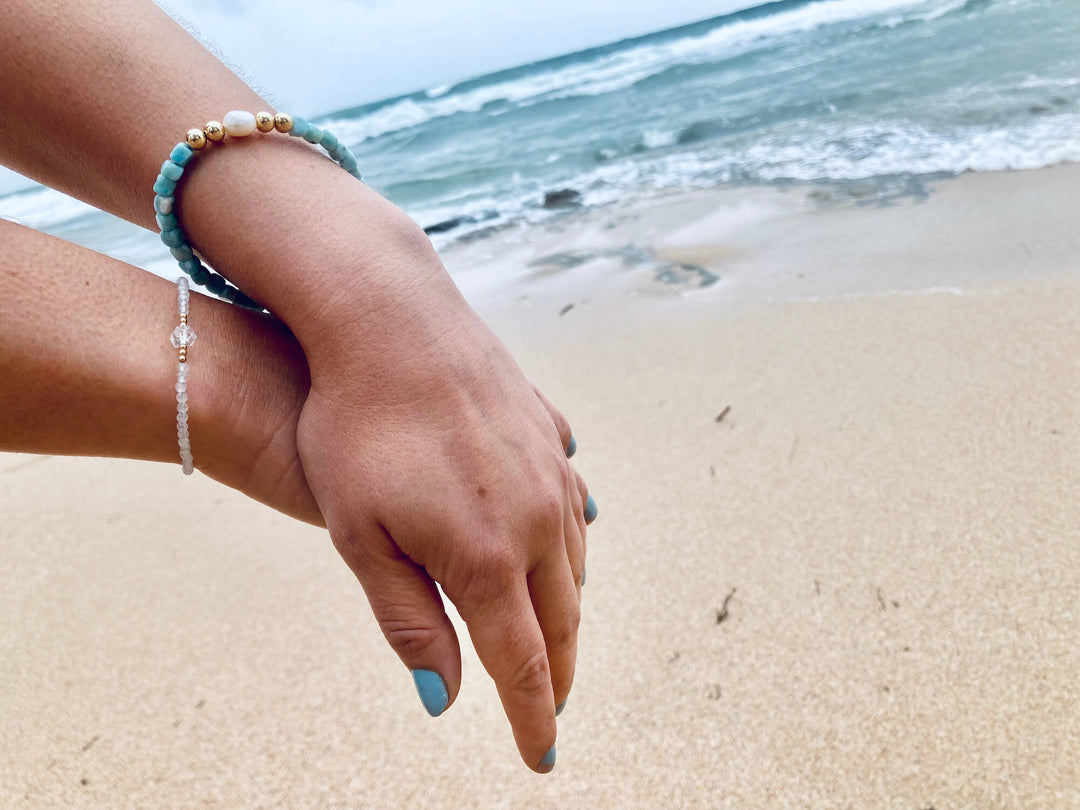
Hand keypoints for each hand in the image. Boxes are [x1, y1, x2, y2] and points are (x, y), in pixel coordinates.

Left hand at [294, 245, 589, 771]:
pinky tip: (565, 544)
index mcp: (486, 556)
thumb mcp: (362, 535)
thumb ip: (409, 620)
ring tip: (554, 638)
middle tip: (552, 708)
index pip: (522, 664)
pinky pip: (574, 505)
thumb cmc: (356, 428)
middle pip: (561, 620)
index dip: (533, 719)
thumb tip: (446, 695)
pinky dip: (571, 544)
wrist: (388, 319)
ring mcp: (549, 471)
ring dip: (567, 611)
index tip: (541, 758)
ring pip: (575, 563)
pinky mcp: (548, 433)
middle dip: (558, 674)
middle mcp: (534, 518)